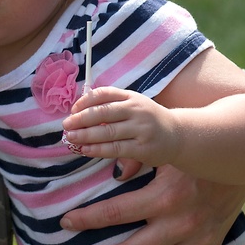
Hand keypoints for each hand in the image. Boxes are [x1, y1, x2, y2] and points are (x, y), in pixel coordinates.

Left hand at [59, 162, 244, 244]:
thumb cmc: (194, 151)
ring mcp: (197, 240)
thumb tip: (112, 173)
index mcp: (165, 196)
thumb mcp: (164, 150)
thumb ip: (135, 159)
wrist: (241, 158)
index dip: (86, 220)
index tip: (64, 223)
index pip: (115, 213)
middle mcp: (181, 223)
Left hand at [62, 86, 178, 165]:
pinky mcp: (142, 148)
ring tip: (71, 138)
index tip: (73, 109)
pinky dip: (98, 149)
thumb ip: (112, 104)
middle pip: (103, 113)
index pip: (104, 94)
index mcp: (131, 97)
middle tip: (66, 125)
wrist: (178, 135)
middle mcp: (136, 110)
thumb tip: (79, 110)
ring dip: (85, 135)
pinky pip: (115, 148)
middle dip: (81, 119)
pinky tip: (85, 150)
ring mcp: (140, 129)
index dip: (85, 101)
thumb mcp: (133, 104)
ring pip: (107, 132)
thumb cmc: (148, 119)